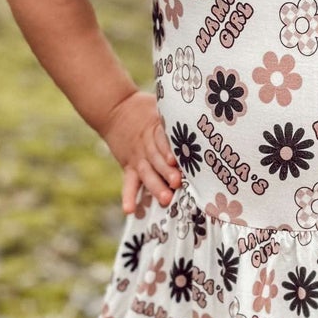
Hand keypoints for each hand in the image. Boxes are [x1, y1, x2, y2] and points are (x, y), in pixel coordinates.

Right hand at [101, 90, 181, 214]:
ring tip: (165, 198)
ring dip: (156, 187)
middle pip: (157, 159)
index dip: (169, 149)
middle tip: (177, 182)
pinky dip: (128, 197)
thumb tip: (202, 114)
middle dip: (167, 172)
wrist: (115, 111)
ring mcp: (137, 159)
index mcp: (155, 129)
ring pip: (147, 174)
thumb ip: (177, 116)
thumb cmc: (146, 110)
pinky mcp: (129, 168)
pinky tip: (129, 210)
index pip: (162, 139)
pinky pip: (128, 184)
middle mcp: (146, 146)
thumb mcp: (161, 107)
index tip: (176, 159)